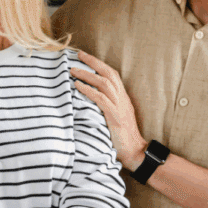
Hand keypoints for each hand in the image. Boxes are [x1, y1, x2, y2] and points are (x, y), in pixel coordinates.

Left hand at [71, 51, 146, 170]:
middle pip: (108, 73)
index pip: (112, 74)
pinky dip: (88, 90)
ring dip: (87, 75)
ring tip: (73, 70)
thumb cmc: (122, 137)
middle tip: (78, 55)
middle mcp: (122, 99)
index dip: (99, 64)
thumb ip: (106, 105)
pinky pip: (101, 99)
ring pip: (104, 83)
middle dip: (93, 62)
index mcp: (123, 97)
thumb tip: (88, 98)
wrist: (135, 152)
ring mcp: (119, 107)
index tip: (85, 57)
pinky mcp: (115, 116)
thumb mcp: (114, 116)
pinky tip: (77, 86)